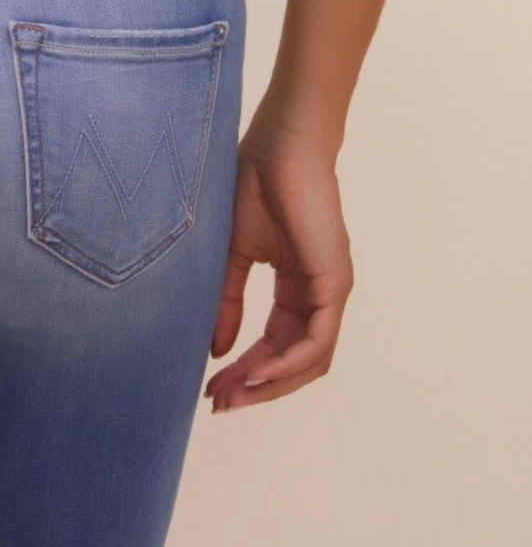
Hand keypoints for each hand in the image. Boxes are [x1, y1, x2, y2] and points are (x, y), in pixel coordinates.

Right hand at [205, 117, 353, 413]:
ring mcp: (330, 292)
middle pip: (292, 362)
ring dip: (270, 383)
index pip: (275, 344)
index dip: (245, 370)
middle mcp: (318, 296)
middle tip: (218, 402)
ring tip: (232, 393)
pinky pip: (316, 342)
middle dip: (254, 386)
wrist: (280, 144)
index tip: (210, 385)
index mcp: (297, 287)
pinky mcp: (335, 285)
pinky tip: (256, 373)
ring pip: (308, 361)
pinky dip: (287, 364)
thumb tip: (218, 349)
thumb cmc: (256, 183)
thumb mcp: (233, 252)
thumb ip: (228, 300)